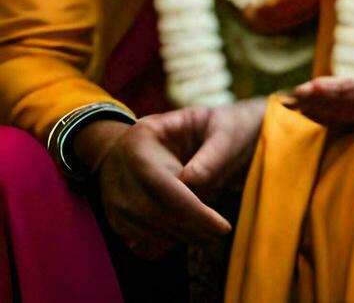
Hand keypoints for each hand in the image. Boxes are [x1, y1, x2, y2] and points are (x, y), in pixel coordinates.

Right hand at [85, 100, 265, 258]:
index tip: (222, 227)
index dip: (194, 209)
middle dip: (189, 229)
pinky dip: (162, 244)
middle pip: (150, 211)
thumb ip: (213, 154)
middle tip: (219, 236)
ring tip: (209, 237)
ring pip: (143, 229)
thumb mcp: (220, 128)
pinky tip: (187, 238)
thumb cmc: (208, 128)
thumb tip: (193, 182)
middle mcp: (118, 167)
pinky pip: (137, 240)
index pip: (162, 183)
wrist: (178, 134)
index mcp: (142, 138)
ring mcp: (113, 193)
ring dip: (178, 239)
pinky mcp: (116, 214)